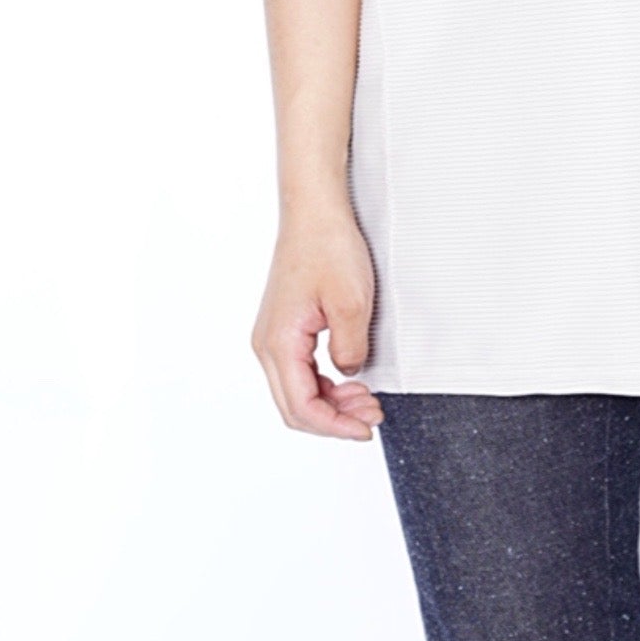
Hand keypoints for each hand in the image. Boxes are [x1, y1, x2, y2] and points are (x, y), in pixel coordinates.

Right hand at [251, 202, 385, 439]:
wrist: (314, 211)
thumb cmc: (328, 247)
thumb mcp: (352, 303)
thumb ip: (350, 350)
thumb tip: (349, 375)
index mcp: (278, 343)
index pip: (301, 407)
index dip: (335, 426)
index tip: (365, 429)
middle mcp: (267, 344)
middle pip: (295, 406)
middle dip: (334, 419)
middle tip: (372, 414)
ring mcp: (273, 336)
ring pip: (297, 390)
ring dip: (331, 402)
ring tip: (367, 398)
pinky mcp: (284, 327)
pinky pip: (300, 370)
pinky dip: (325, 382)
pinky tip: (351, 378)